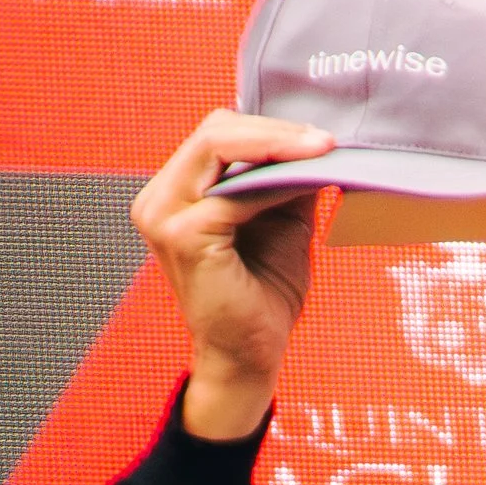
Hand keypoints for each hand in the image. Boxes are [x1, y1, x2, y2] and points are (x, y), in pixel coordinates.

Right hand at [130, 109, 333, 438]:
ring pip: (219, 145)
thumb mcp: (281, 221)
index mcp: (175, 193)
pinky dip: (276, 181)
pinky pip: (236, 190)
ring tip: (322, 153)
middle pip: (215, 130)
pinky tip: (308, 182)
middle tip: (326, 140)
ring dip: (278, 146)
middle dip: (276, 130)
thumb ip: (286, 178)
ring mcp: (164, 216)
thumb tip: (318, 138)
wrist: (250, 356)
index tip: (322, 136)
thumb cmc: (262, 295)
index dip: (270, 128)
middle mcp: (158, 200)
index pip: (217, 134)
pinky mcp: (184, 236)